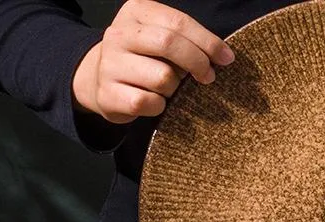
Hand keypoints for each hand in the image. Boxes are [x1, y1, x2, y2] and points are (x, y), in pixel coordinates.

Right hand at [72, 0, 233, 123]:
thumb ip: (186, 40)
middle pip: (169, 44)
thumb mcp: (160, 39)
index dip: (207, 42)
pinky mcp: (108, 94)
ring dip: (174, 88)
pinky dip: (159, 106)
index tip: (226, 58)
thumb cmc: (143, 59)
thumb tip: (224, 56)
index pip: (178, 23)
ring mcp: (110, 64)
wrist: (98, 80)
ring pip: (163, 78)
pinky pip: (149, 102)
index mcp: (135, 12)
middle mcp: (118, 35)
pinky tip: (154, 102)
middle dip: (197, 62)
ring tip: (167, 87)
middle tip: (208, 77)